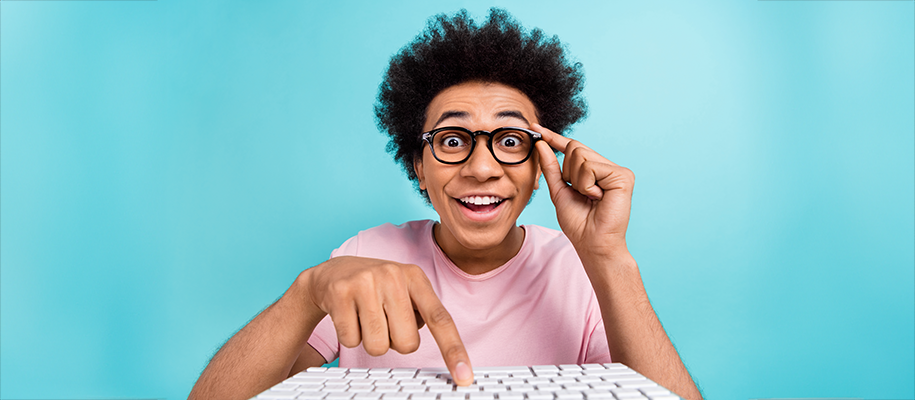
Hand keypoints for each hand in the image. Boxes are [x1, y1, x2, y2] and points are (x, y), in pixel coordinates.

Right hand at [302, 256, 473, 384]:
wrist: (334, 272)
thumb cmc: (377, 288)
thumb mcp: (405, 290)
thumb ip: (423, 313)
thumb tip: (440, 349)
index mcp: (416, 277)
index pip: (440, 320)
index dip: (454, 350)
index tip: (465, 377)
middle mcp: (393, 276)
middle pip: (407, 344)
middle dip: (395, 342)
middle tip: (385, 322)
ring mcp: (366, 282)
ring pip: (378, 346)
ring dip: (372, 341)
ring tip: (366, 317)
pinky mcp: (341, 293)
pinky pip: (351, 340)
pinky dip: (350, 336)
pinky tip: (349, 315)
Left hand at [533, 124, 634, 258]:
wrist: (593, 244)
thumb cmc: (579, 223)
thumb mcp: (559, 190)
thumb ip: (551, 167)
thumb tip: (541, 144)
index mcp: (595, 170)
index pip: (572, 148)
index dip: (553, 138)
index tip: (534, 128)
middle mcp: (608, 166)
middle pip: (575, 148)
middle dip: (568, 172)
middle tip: (581, 194)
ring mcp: (617, 170)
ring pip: (581, 156)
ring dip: (577, 181)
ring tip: (590, 197)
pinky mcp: (623, 175)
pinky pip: (591, 167)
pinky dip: (587, 185)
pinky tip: (597, 197)